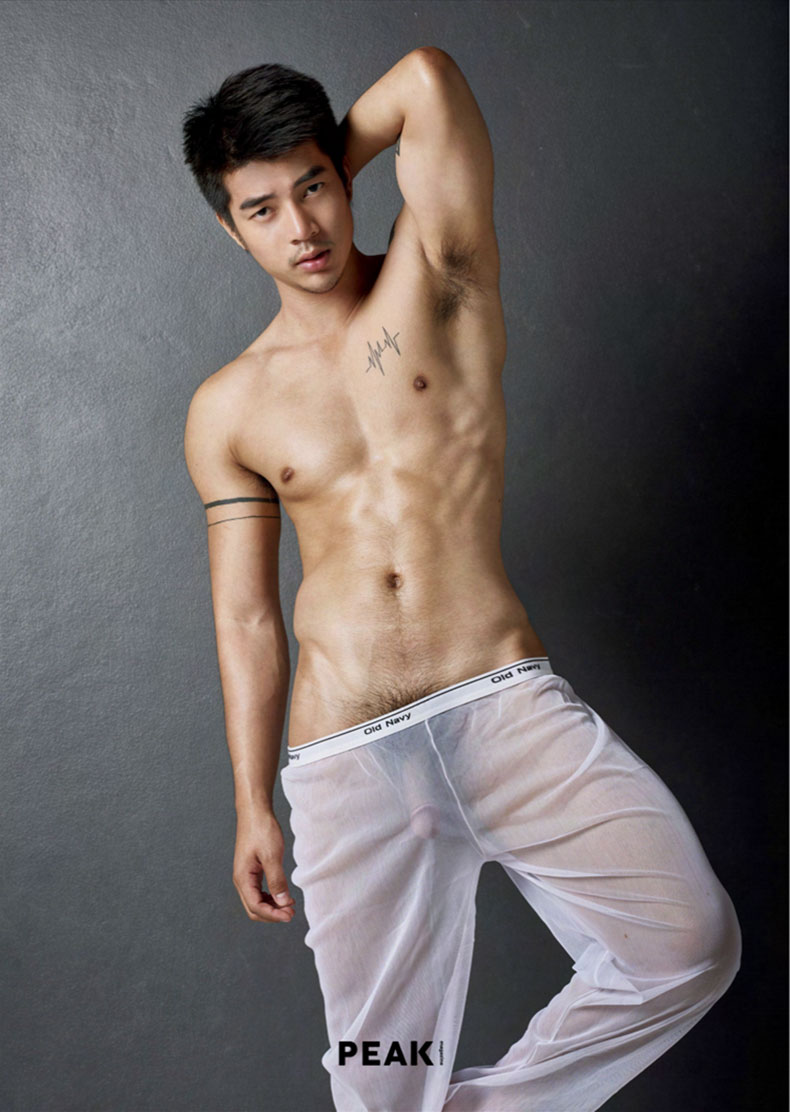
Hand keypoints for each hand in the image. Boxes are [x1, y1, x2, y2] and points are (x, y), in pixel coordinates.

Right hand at [232, 808, 295, 923]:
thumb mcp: (272, 856)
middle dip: (272, 914)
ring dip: (272, 906)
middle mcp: (241, 879)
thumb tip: (283, 903)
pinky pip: (259, 890)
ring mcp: (245, 875)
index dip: (273, 915)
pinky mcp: (252, 869)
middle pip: (254, 908)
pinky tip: (282, 894)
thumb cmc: (261, 829)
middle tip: (291, 913)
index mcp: (243, 878)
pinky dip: (270, 896)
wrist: (255, 811)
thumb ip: (277, 880)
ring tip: (289, 905)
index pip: (255, 907)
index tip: (290, 915)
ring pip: (256, 901)